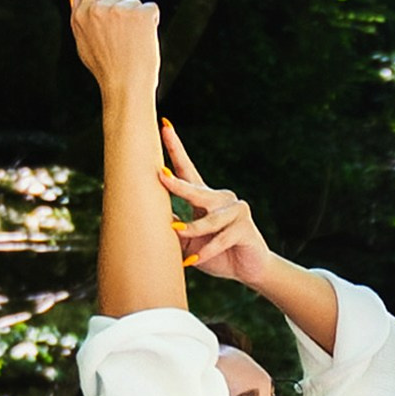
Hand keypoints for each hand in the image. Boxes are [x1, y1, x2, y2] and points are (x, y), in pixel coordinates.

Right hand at [67, 0, 158, 96]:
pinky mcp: (140, 13)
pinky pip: (151, 10)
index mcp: (82, 15)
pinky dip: (152, 23)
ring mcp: (119, 9)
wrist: (125, 86)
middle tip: (125, 43)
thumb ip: (79, 16)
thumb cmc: (107, 70)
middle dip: (127, 15)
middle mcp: (98, 8)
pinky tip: (144, 40)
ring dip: (140, 21)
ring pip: (137, 5)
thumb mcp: (84, 43)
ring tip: (133, 45)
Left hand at [159, 118, 274, 286]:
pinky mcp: (245, 227)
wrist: (248, 269)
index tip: (164, 126)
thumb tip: (146, 212)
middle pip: (195, 190)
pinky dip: (207, 250)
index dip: (176, 148)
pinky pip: (221, 238)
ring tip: (176, 234)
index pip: (187, 170)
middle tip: (161, 176)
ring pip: (208, 219)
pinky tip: (193, 260)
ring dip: (192, 229)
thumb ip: (174, 226)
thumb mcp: (189, 241)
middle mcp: (221, 199)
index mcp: (205, 198)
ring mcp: (235, 210)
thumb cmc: (216, 254)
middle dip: (177, 185)